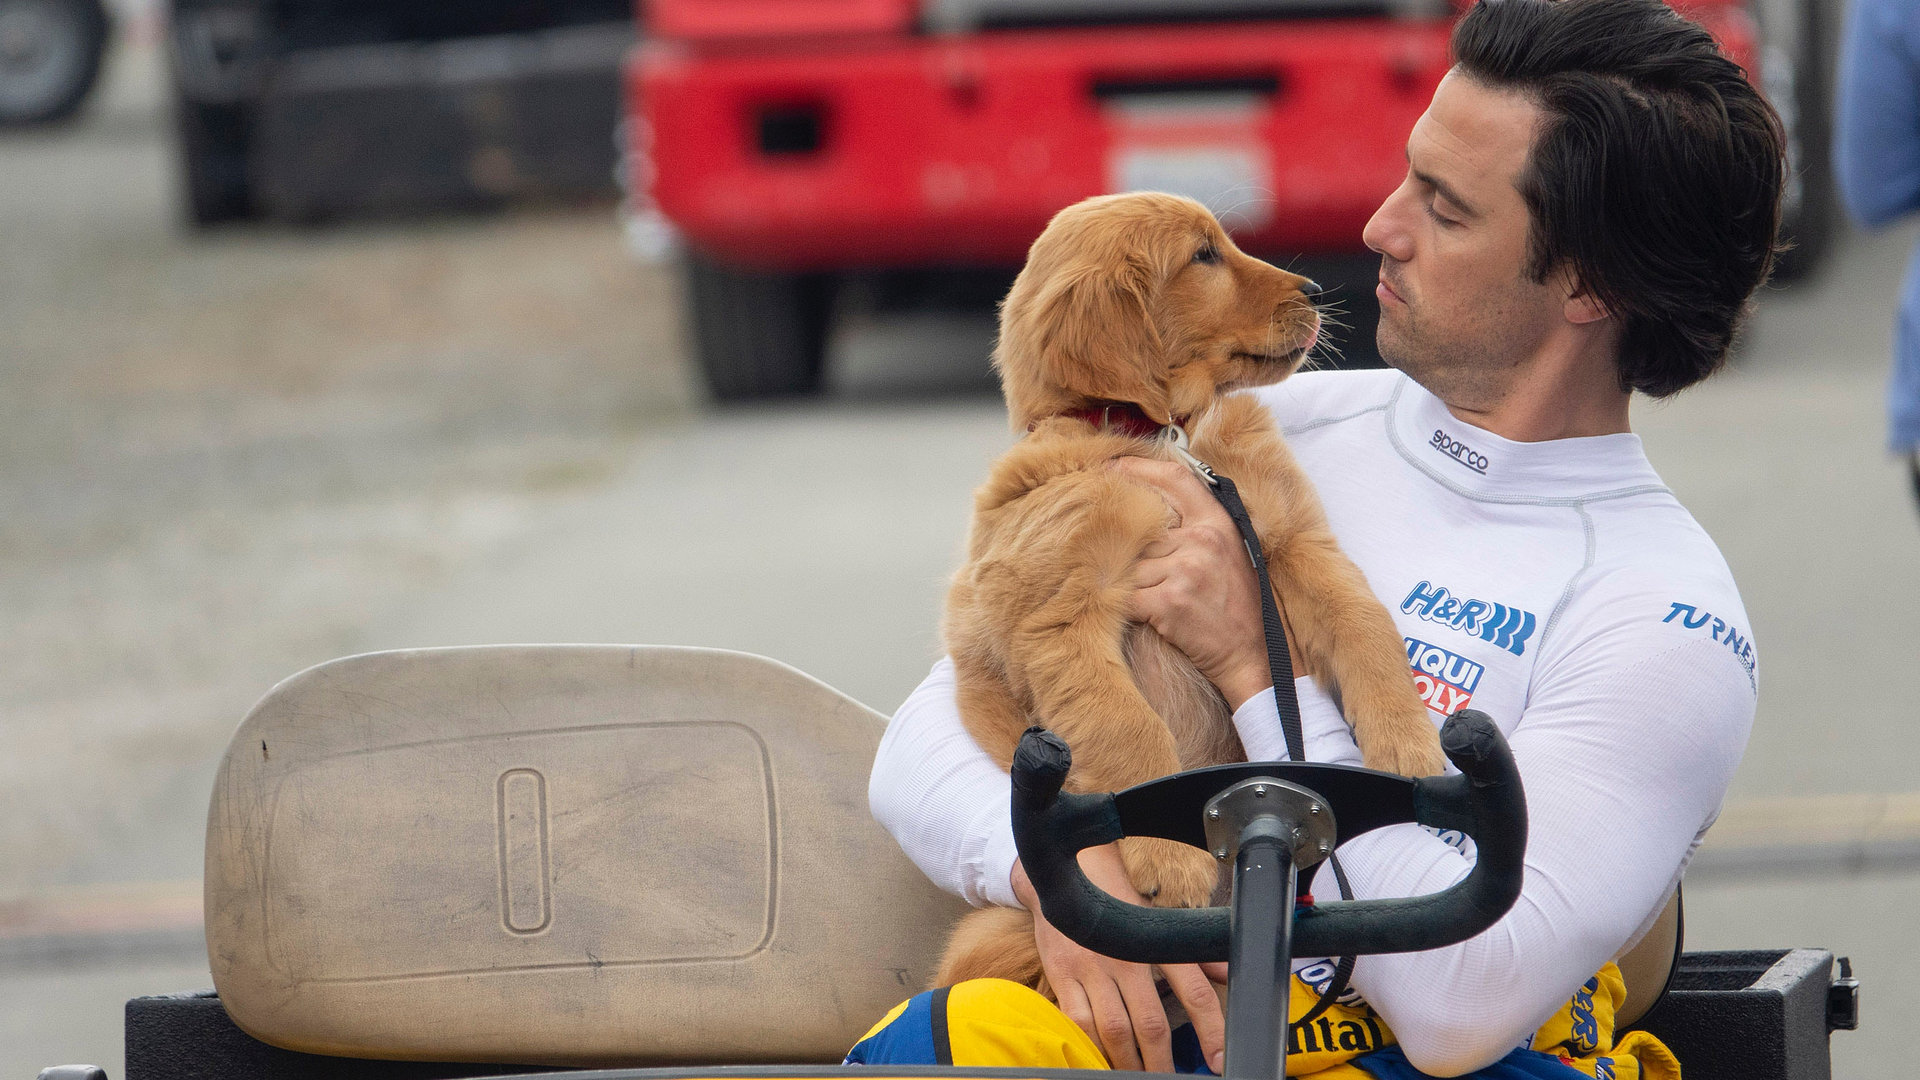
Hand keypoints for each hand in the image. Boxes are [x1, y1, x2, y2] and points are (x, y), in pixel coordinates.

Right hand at [1012, 847, 1226, 1072]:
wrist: (1065, 876)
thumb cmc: (1117, 902)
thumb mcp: (1157, 919)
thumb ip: (1193, 953)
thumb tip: (1229, 974)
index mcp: (1155, 941)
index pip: (1193, 990)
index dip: (1210, 1029)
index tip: (1216, 1060)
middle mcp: (1126, 956)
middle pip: (1150, 1023)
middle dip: (1162, 1062)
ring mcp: (1091, 967)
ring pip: (1114, 1029)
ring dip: (1127, 1062)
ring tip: (1135, 1076)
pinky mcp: (1062, 974)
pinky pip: (1078, 1021)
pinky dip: (1091, 1046)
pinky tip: (1100, 1058)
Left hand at [1109, 458, 1271, 709]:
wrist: (1252, 656)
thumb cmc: (1238, 606)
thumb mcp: (1230, 552)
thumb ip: (1197, 528)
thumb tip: (1152, 510)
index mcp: (1218, 523)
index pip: (1175, 479)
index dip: (1139, 468)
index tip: (1112, 467)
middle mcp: (1202, 540)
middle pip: (1141, 533)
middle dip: (1132, 554)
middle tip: (1134, 570)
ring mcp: (1185, 570)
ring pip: (1130, 566)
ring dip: (1132, 585)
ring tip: (1152, 602)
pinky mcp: (1168, 602)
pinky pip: (1126, 597)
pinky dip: (1126, 608)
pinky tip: (1144, 617)